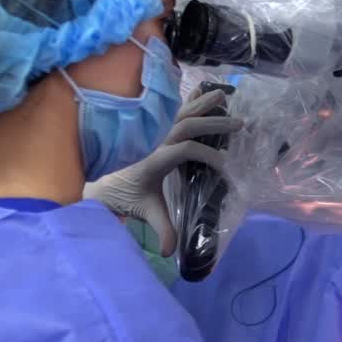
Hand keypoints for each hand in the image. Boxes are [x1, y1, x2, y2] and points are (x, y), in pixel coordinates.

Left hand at [84, 89, 240, 255]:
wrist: (103, 181)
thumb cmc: (127, 196)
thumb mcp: (145, 212)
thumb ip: (161, 230)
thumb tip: (170, 252)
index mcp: (153, 160)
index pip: (183, 149)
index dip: (206, 155)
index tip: (225, 166)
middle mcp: (154, 140)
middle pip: (185, 124)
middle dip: (213, 123)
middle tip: (239, 124)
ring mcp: (154, 131)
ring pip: (179, 112)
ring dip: (202, 104)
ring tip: (223, 95)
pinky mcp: (155, 127)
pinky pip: (172, 108)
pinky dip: (188, 98)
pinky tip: (200, 89)